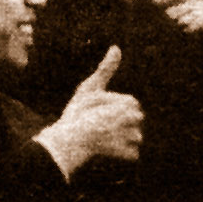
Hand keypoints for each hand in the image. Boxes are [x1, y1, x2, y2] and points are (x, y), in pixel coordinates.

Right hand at [35, 46, 142, 177]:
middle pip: (136, 121)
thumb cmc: (77, 112)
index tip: (100, 110)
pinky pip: (133, 154)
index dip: (116, 107)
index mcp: (126, 102)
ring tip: (104, 138)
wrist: (66, 141)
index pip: (132, 104)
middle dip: (123, 123)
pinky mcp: (124, 153)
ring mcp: (128, 137)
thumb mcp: (90, 87)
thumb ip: (106, 68)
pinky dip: (123, 154)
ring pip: (136, 138)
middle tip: (102, 124)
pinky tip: (108, 151)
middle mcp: (131, 119)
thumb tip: (116, 47)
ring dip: (124, 139)